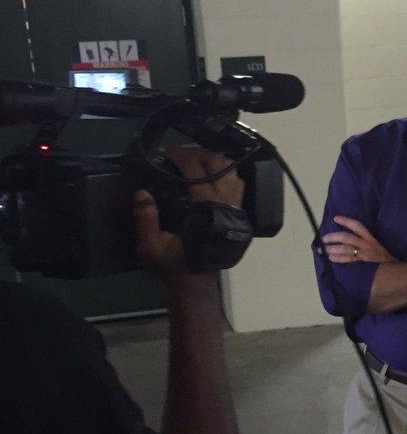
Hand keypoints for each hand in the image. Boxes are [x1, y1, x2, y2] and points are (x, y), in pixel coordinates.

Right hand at [134, 147, 243, 279]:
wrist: (196, 283)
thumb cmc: (173, 265)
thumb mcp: (151, 246)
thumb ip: (145, 218)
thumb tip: (141, 192)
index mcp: (206, 210)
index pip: (196, 171)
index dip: (180, 155)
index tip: (167, 151)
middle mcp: (225, 205)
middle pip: (218, 165)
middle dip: (198, 153)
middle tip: (179, 154)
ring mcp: (235, 209)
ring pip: (232, 172)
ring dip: (214, 161)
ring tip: (195, 161)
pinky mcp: (238, 214)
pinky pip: (238, 185)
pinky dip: (226, 174)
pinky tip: (211, 175)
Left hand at [321, 215, 396, 263]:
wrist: (396, 272)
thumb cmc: (386, 261)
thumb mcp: (378, 248)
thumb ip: (367, 244)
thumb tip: (350, 242)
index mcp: (371, 239)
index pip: (357, 226)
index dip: (346, 221)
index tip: (335, 218)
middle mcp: (366, 245)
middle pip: (347, 237)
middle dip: (334, 237)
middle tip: (324, 238)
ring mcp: (364, 255)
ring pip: (346, 249)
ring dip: (334, 248)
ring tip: (326, 249)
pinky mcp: (362, 264)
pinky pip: (348, 260)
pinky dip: (338, 258)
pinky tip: (332, 258)